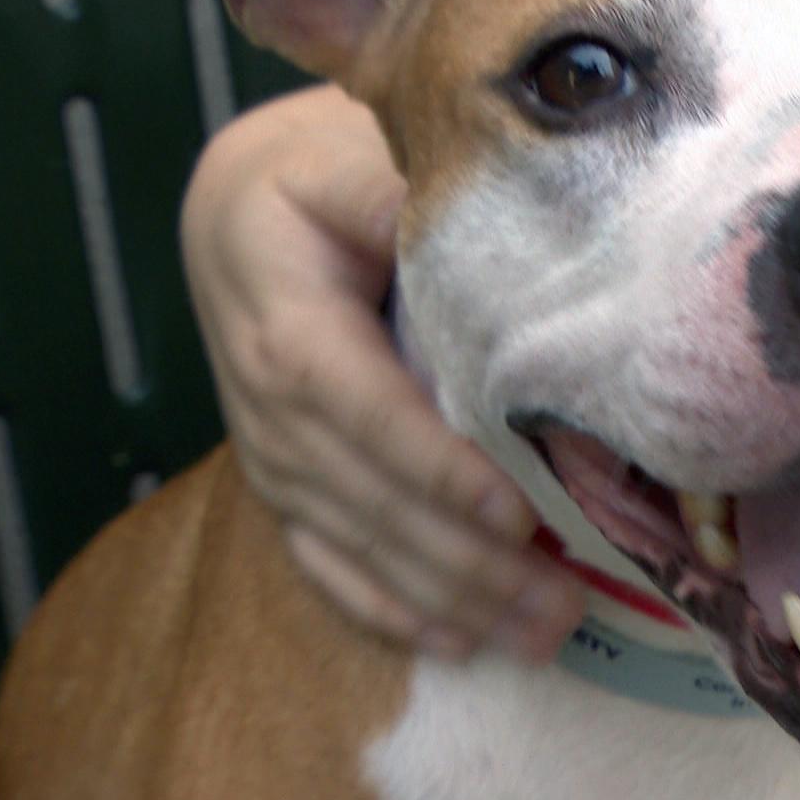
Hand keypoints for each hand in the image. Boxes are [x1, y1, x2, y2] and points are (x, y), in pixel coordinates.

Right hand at [179, 83, 585, 660]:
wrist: (240, 208)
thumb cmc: (314, 173)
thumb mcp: (345, 157)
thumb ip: (394, 190)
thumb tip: (471, 219)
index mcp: (283, 317)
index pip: (357, 403)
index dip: (430, 464)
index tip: (511, 512)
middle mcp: (265, 400)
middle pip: (363, 494)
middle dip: (462, 558)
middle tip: (559, 600)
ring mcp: (269, 451)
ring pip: (353, 540)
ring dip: (446, 596)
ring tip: (538, 632)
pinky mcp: (284, 480)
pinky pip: (324, 560)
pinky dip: (387, 607)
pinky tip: (456, 642)